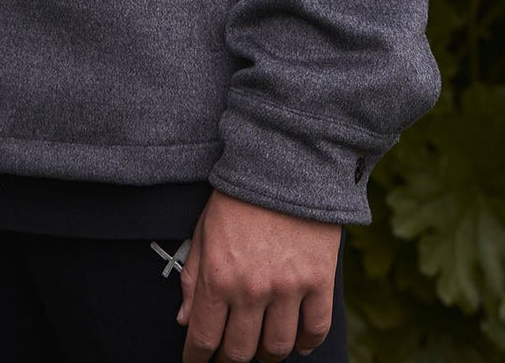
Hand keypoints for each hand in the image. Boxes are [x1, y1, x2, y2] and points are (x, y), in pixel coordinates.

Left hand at [177, 187, 341, 361]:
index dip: (197, 359)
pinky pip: (315, 330)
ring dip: (267, 356)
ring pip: (276, 348)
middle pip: (239, 352)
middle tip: (228, 360)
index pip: (202, 338)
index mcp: (217, 277)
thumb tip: (185, 320)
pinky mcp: (319, 281)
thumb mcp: (204, 230)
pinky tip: (297, 341)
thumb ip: (192, 276)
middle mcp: (251, 289)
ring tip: (262, 350)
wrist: (284, 162)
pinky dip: (306, 343)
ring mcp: (287, 288)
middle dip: (229, 362)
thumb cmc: (239, 195)